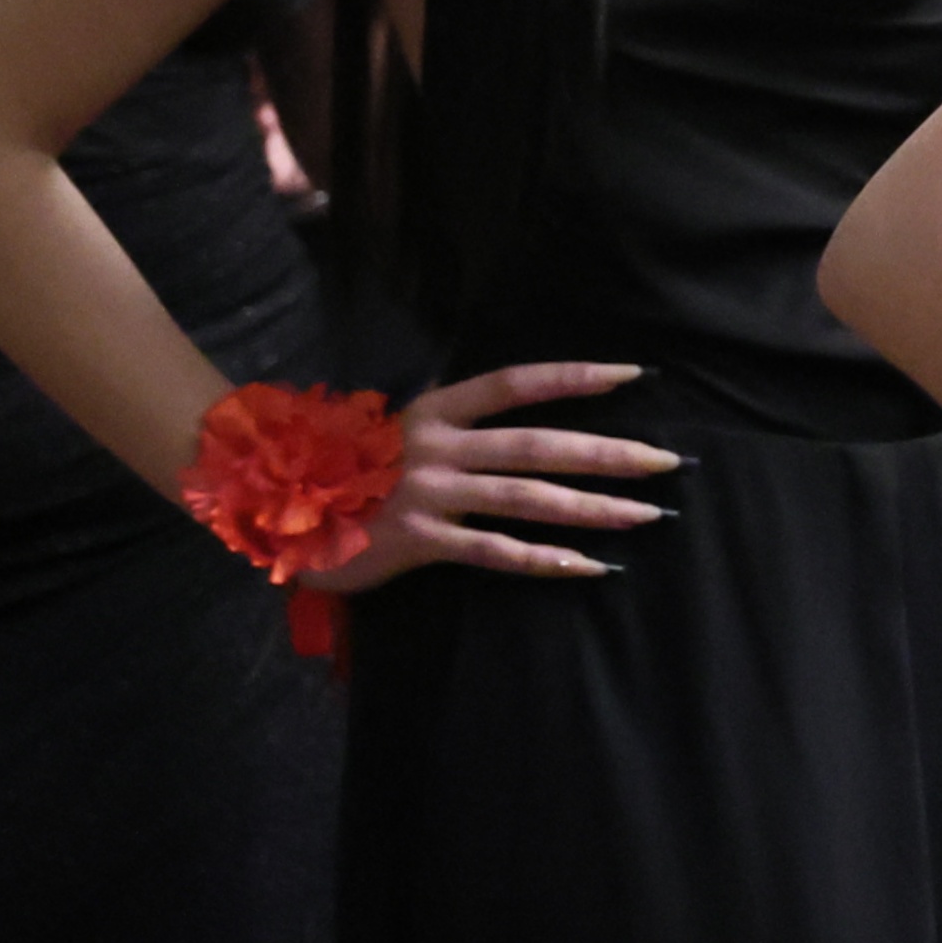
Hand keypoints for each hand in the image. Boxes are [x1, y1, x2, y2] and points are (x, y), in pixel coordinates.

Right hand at [308, 360, 681, 590]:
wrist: (275, 507)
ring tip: (646, 514)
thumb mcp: (398, 435)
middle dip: (608, 452)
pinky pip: (496, 551)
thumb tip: (516, 431)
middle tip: (666, 460)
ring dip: (593, 506)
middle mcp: (438, 445)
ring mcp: (430, 492)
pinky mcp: (420, 539)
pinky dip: (546, 559)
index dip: (575, 377)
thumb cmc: (346, 471)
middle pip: (538, 443)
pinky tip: (590, 566)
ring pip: (527, 496)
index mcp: (434, 410)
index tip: (633, 376)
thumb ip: (452, 432)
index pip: (517, 384)